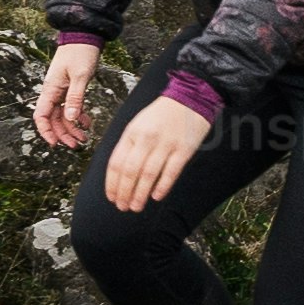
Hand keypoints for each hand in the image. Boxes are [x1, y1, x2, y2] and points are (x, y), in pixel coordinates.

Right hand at [35, 37, 102, 150]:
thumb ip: (76, 97)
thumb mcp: (80, 76)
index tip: (55, 143)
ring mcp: (61, 90)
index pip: (41, 115)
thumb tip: (70, 118)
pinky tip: (87, 122)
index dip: (46, 131)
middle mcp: (53, 92)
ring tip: (84, 138)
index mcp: (50, 89)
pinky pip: (70, 107)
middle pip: (53, 119)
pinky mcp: (70, 88)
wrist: (85, 36)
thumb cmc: (81, 53)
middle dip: (63, 134)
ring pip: (62, 115)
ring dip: (71, 128)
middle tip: (76, 145)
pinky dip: (78, 116)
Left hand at [103, 89, 215, 212]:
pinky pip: (170, 172)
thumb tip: (120, 173)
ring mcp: (166, 144)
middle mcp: (147, 139)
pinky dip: (162, 186)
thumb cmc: (162, 113)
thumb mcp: (139, 124)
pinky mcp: (184, 149)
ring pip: (148, 175)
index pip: (116, 163)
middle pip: (130, 172)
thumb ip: (129, 145)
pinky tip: (156, 197)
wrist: (191, 97)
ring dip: (140, 194)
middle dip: (124, 192)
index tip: (112, 197)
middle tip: (122, 207)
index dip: (112, 184)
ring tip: (136, 206)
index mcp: (132, 133)